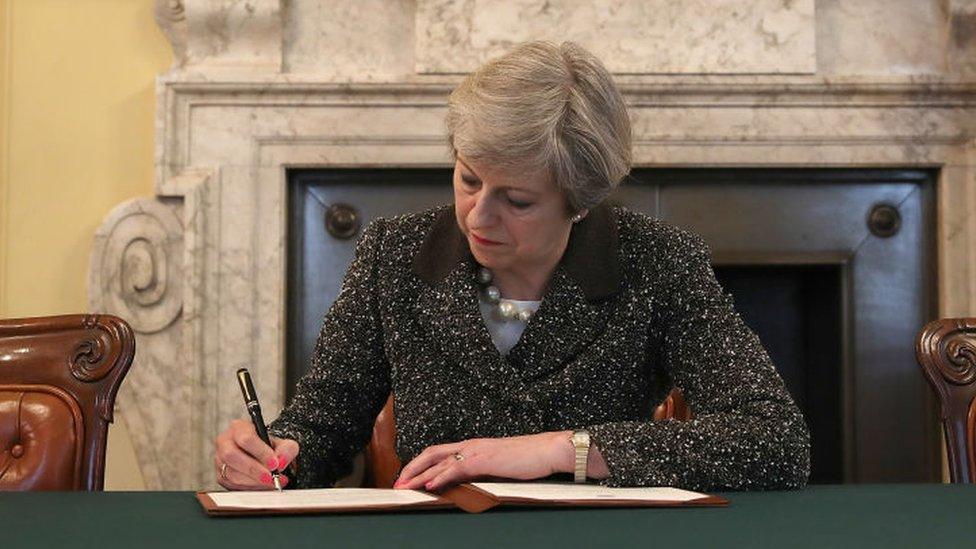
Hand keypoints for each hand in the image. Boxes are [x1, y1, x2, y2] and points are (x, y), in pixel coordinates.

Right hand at [214, 418, 299, 489]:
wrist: (262, 456)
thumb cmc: (269, 447)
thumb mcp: (283, 443)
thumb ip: (287, 449)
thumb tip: (281, 461)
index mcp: (239, 428)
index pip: (246, 438)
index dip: (261, 452)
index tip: (274, 463)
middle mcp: (225, 442)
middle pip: (232, 455)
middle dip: (254, 470)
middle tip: (271, 477)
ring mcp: (220, 460)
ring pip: (231, 473)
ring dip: (253, 481)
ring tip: (271, 483)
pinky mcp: (221, 476)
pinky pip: (231, 485)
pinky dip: (249, 488)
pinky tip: (262, 486)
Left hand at [392, 431, 572, 491]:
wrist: (549, 450)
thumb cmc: (530, 458)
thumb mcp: (501, 465)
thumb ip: (484, 471)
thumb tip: (472, 483)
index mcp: (474, 446)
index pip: (440, 452)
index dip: (422, 464)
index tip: (409, 477)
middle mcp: (471, 445)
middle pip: (432, 453)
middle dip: (412, 468)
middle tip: (397, 483)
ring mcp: (477, 451)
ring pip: (439, 461)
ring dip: (419, 475)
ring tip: (404, 487)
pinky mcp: (485, 460)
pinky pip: (456, 469)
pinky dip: (440, 477)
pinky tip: (429, 486)